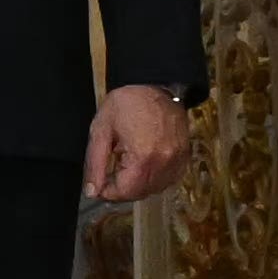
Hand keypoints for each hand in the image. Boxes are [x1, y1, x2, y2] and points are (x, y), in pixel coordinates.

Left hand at [86, 81, 189, 204]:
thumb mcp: (101, 132)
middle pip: (141, 193)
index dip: (108, 192)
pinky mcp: (185, 156)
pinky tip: (142, 165)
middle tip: (110, 173)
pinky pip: (169, 179)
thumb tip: (92, 191)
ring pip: (156, 188)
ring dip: (138, 185)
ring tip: (126, 164)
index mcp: (144, 157)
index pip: (126, 192)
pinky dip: (154, 178)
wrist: (155, 85)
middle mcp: (165, 162)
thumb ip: (95, 164)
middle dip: (122, 189)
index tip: (99, 185)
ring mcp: (178, 159)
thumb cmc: (126, 104)